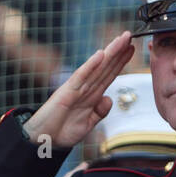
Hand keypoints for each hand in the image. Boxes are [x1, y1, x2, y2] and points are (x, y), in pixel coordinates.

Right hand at [24, 33, 136, 148]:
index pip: (108, 75)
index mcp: (91, 96)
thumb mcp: (88, 124)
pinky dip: (90, 65)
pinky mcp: (66, 92)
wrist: (43, 141)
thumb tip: (109, 98)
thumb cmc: (62, 133)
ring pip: (96, 68)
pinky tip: (100, 54)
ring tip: (121, 39)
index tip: (131, 50)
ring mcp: (75, 89)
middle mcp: (84, 89)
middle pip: (104, 67)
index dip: (120, 62)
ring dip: (109, 53)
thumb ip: (100, 112)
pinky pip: (81, 77)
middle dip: (118, 52)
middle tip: (129, 35)